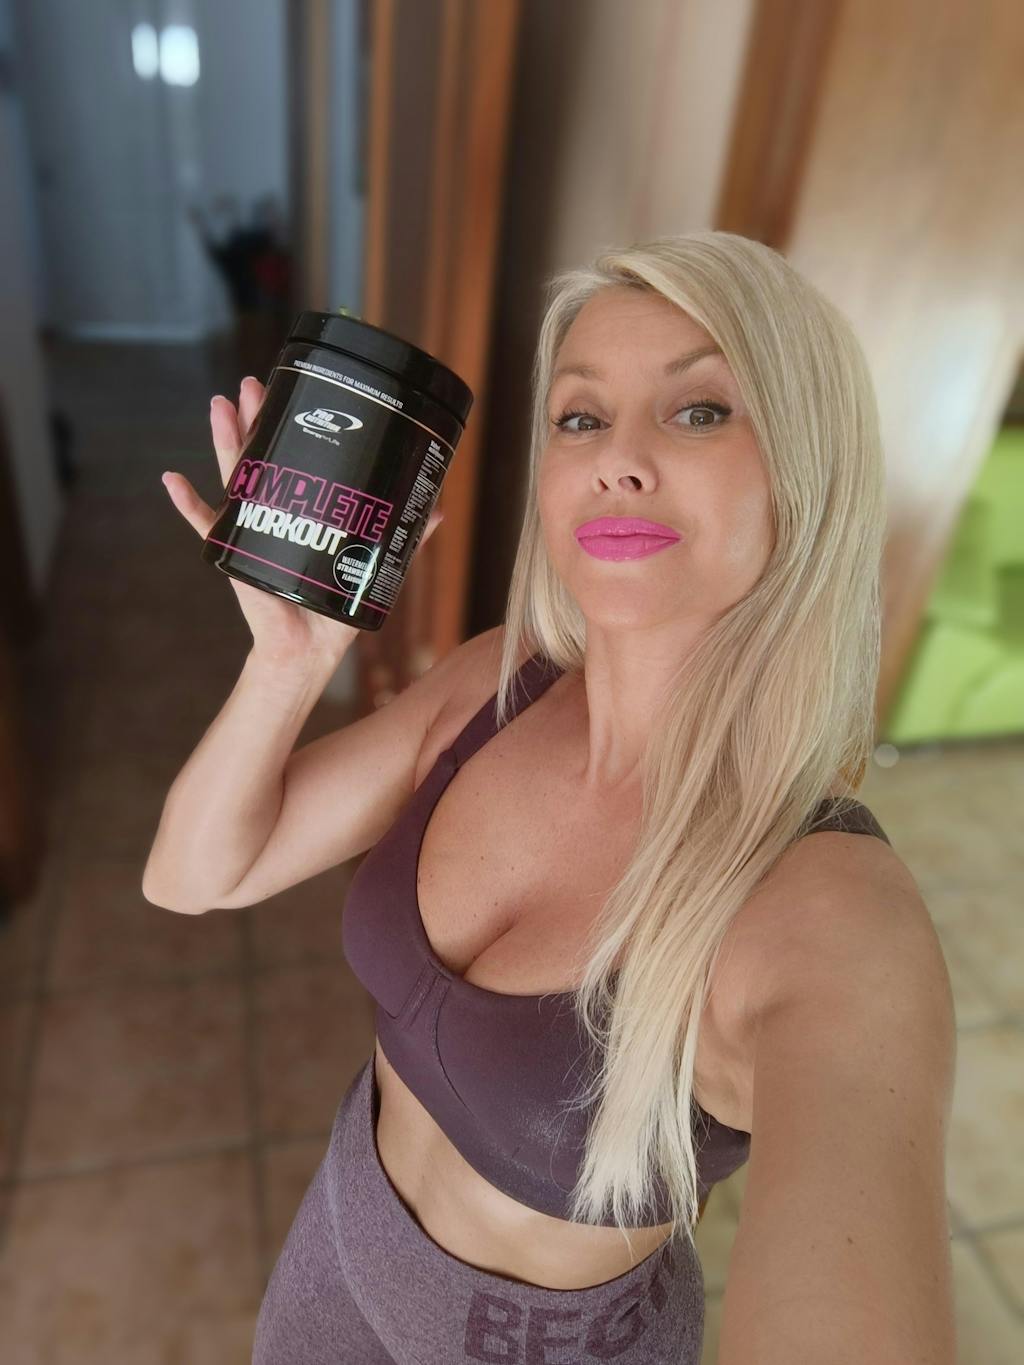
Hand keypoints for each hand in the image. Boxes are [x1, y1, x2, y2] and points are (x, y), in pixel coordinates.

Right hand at [161, 376, 444, 667]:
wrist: (311, 649)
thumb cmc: (336, 608)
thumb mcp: (375, 565)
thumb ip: (403, 536)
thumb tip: (438, 507)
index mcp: (301, 508)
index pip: (292, 457)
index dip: (288, 425)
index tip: (291, 391)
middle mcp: (271, 511)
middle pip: (259, 455)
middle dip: (254, 418)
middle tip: (252, 385)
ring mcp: (249, 530)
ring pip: (233, 477)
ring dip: (223, 441)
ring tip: (219, 405)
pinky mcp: (234, 556)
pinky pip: (205, 527)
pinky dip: (188, 505)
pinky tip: (171, 480)